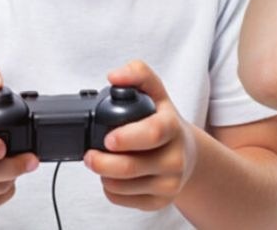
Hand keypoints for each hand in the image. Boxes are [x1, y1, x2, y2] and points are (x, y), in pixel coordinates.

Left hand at [84, 60, 197, 210]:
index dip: (127, 137)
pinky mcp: (160, 202)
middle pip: (130, 167)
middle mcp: (176, 158)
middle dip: (102, 162)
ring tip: (104, 162)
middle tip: (89, 155)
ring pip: (122, 186)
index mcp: (173, 128)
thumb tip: (115, 76)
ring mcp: (170, 183)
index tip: (108, 139)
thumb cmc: (164, 122)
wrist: (187, 153)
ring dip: (104, 175)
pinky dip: (110, 189)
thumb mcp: (156, 93)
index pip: (152, 133)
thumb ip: (137, 74)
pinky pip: (122, 200)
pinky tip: (115, 176)